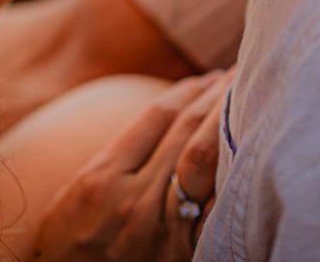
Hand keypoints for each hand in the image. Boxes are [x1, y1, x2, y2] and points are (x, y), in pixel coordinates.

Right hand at [32, 71, 232, 261]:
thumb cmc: (72, 240)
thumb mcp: (81, 190)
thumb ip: (118, 155)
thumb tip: (166, 116)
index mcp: (102, 179)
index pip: (156, 118)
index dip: (185, 91)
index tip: (203, 77)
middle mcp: (134, 200)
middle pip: (186, 133)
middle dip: (214, 99)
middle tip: (238, 74)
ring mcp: (162, 229)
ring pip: (203, 162)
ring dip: (227, 126)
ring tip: (244, 104)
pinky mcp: (182, 253)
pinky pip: (214, 209)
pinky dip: (232, 177)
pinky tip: (247, 157)